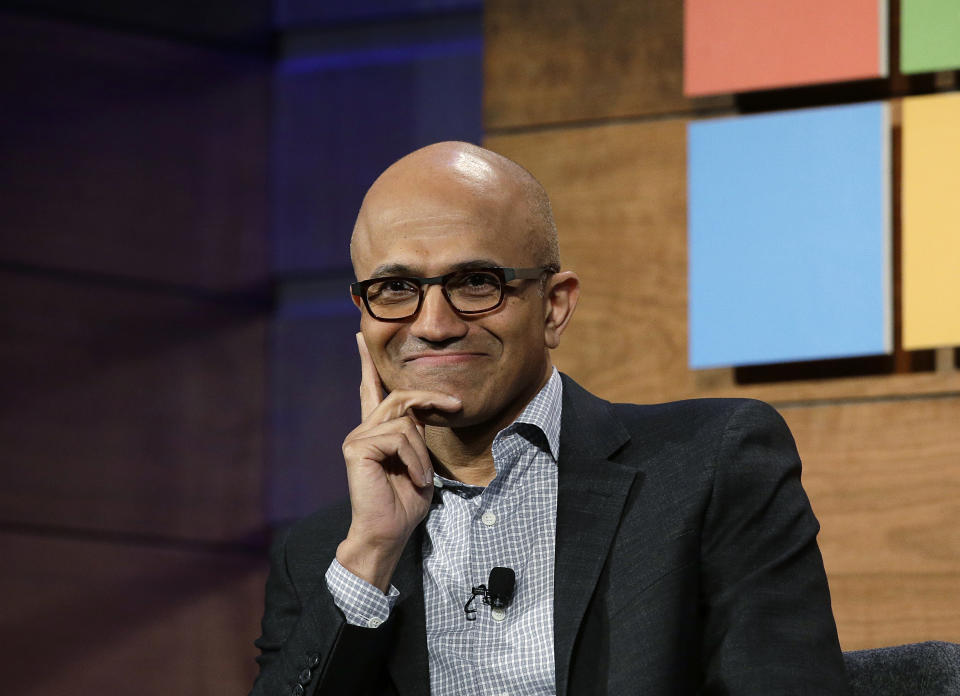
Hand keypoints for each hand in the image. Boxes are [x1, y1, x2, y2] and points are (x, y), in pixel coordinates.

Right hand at [336, 333, 460, 591]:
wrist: (387, 533)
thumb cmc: (405, 503)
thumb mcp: (418, 461)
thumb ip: (413, 434)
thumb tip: (419, 413)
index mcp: (375, 432)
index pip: (371, 390)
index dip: (367, 363)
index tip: (360, 336)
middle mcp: (363, 430)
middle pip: (400, 397)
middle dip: (432, 399)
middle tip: (457, 406)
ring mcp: (358, 437)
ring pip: (405, 421)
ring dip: (422, 452)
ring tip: (421, 477)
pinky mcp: (358, 447)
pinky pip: (400, 437)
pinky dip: (415, 460)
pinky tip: (413, 479)